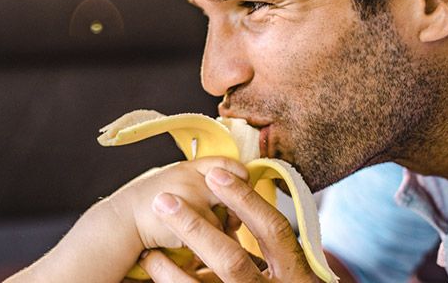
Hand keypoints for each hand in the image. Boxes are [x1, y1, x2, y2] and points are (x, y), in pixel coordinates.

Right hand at [107, 157, 249, 250]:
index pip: (227, 165)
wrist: (123, 222)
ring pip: (226, 217)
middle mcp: (194, 178)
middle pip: (233, 189)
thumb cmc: (147, 207)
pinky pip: (215, 235)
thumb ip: (198, 182)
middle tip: (231, 218)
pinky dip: (208, 244)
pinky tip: (192, 242)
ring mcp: (195, 197)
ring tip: (203, 233)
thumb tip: (230, 194)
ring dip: (221, 229)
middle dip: (237, 206)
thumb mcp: (172, 183)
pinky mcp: (194, 219)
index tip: (239, 191)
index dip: (239, 178)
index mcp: (190, 167)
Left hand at [141, 167, 320, 281]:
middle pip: (232, 261)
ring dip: (171, 262)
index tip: (216, 175)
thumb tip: (241, 187)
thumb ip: (270, 242)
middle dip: (196, 229)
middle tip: (164, 200)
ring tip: (152, 236)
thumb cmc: (277, 282)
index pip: (274, 230)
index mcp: (296, 273)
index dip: (246, 201)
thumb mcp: (286, 266)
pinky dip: (168, 277)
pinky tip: (153, 259)